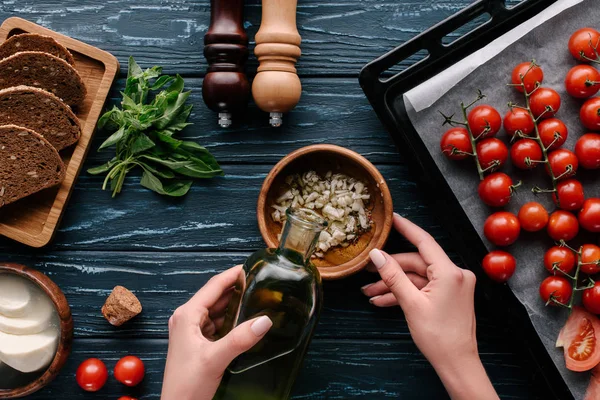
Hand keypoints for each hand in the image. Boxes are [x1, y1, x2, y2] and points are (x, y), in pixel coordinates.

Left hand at [161, 265, 272, 399]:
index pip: (214, 286)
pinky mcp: (199, 343)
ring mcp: (192, 331)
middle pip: (216, 296)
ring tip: (258, 298)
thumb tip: (264, 320)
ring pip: (218, 310)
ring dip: (235, 305)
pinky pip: (218, 324)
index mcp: (187, 315)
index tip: (251, 266)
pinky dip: (232, 320)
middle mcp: (187, 319)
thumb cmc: (186, 386)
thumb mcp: (214, 359)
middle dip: (237, 288)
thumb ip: (240, 339)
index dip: (233, 274)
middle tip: (260, 282)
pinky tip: (246, 320)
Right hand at [362, 214, 497, 399]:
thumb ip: (393, 276)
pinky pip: (423, 287)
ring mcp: (453, 285)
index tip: (392, 217)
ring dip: (394, 285)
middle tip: (367, 275)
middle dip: (390, 270)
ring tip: (370, 294)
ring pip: (417, 277)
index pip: (424, 242)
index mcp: (450, 273)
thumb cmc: (439, 337)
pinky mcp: (449, 295)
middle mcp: (455, 274)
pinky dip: (405, 293)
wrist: (457, 363)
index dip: (406, 228)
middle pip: (416, 263)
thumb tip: (376, 255)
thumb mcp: (411, 304)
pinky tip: (384, 301)